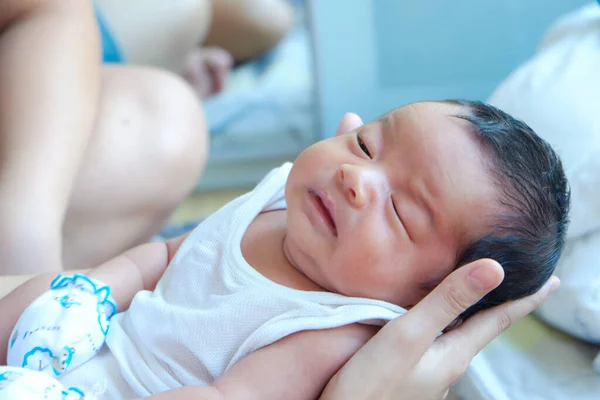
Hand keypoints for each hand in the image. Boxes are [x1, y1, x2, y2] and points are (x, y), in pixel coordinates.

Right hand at [320, 258, 559, 399]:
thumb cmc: (372, 383)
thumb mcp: (410, 335)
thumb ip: (447, 302)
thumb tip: (494, 269)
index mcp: (455, 354)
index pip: (499, 319)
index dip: (526, 298)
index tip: (550, 282)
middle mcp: (447, 365)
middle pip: (481, 327)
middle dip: (500, 305)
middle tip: (517, 284)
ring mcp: (429, 374)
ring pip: (457, 336)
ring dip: (472, 315)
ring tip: (478, 297)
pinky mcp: (409, 376)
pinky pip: (437, 344)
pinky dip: (446, 325)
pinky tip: (435, 321)